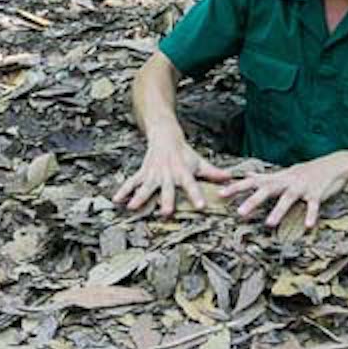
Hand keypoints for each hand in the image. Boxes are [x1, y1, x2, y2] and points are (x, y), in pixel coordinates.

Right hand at [113, 138, 231, 217]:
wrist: (165, 136)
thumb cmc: (184, 153)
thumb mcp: (199, 162)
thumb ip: (213, 173)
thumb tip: (231, 179)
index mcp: (183, 173)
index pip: (191, 186)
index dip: (196, 196)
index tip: (200, 207)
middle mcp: (167, 175)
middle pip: (167, 189)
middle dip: (166, 200)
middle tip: (165, 212)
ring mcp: (153, 174)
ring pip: (146, 187)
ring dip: (139, 197)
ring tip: (132, 208)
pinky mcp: (143, 173)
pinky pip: (132, 182)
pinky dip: (123, 190)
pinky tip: (116, 200)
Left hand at [220, 152, 347, 228]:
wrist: (334, 165)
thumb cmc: (306, 172)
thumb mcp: (284, 173)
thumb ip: (266, 177)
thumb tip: (247, 175)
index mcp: (278, 178)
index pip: (253, 182)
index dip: (236, 187)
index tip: (220, 194)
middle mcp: (287, 182)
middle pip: (267, 191)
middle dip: (253, 201)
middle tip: (238, 213)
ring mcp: (302, 188)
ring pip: (288, 199)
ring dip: (278, 211)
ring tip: (269, 224)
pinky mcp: (317, 194)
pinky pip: (313, 206)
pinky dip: (311, 215)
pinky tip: (308, 226)